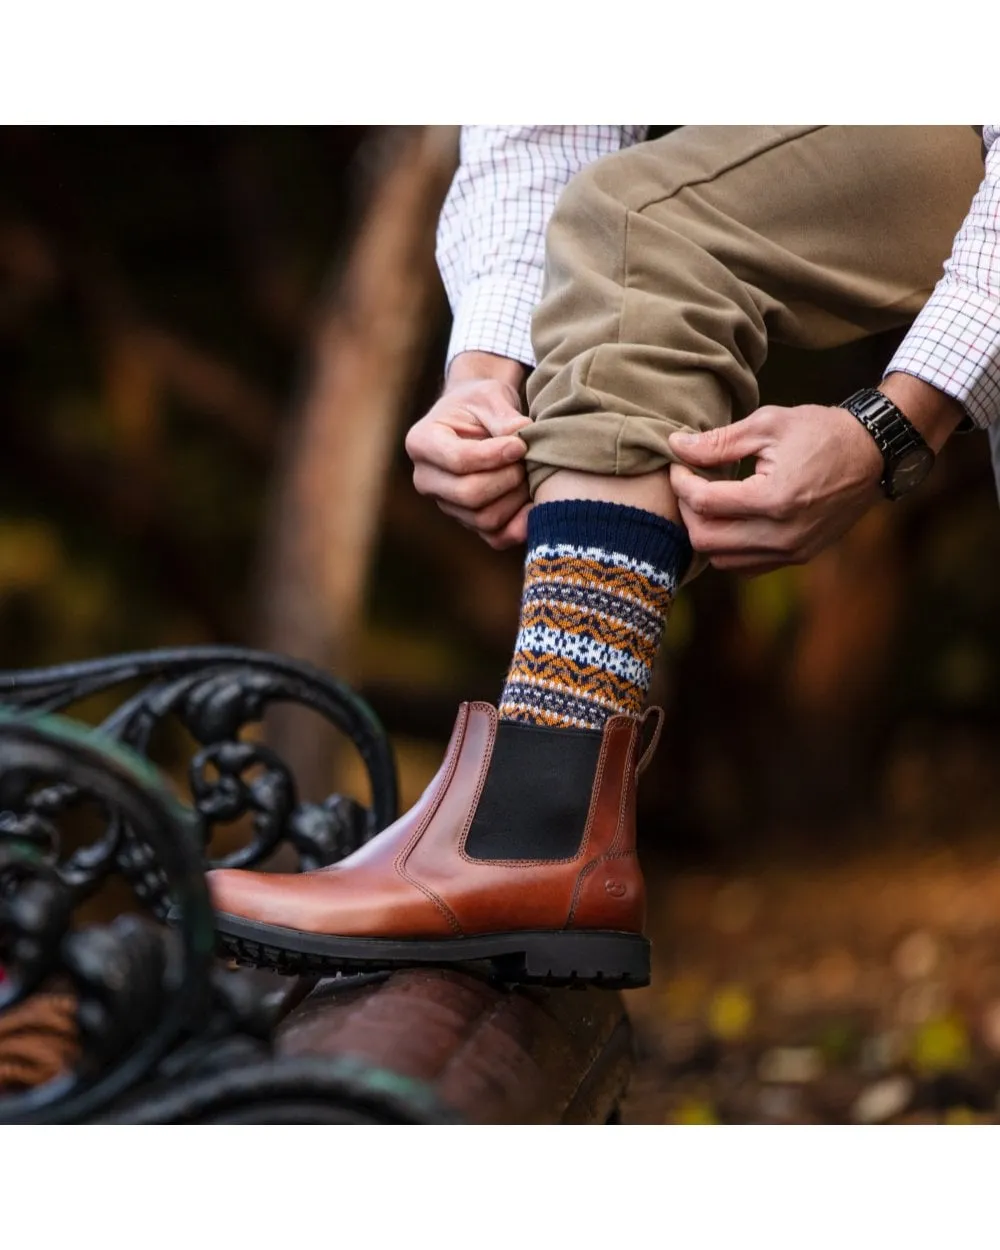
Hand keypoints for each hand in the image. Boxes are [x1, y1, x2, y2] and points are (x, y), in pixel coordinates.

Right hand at [405, 361, 531, 549]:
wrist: (477, 418)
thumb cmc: (480, 403)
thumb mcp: (489, 397)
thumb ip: (503, 416)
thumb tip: (522, 438)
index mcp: (421, 443)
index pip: (458, 461)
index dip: (494, 456)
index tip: (521, 445)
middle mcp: (426, 479)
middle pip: (469, 494)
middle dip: (507, 478)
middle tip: (527, 461)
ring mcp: (446, 505)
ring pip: (484, 518)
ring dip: (516, 498)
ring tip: (530, 474)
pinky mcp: (469, 522)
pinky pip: (496, 537)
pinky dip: (521, 524)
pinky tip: (535, 502)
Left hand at [667, 404, 883, 574]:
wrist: (873, 453)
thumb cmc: (821, 432)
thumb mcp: (768, 424)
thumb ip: (718, 441)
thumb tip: (676, 445)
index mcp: (775, 498)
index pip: (705, 503)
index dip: (682, 483)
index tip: (679, 464)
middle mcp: (783, 534)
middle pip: (706, 539)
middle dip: (687, 511)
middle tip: (688, 483)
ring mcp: (792, 551)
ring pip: (721, 559)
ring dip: (705, 531)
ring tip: (708, 500)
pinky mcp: (798, 557)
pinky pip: (745, 566)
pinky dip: (728, 547)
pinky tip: (729, 518)